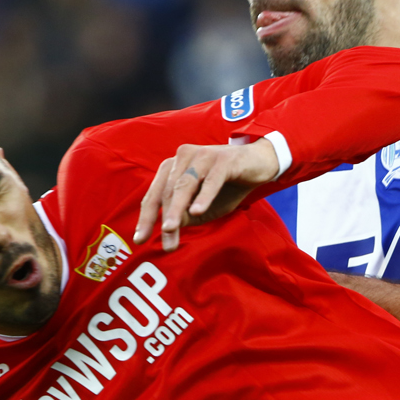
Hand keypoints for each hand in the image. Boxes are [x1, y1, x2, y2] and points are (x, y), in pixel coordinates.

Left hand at [134, 139, 278, 250]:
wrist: (260, 164)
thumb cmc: (227, 186)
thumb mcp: (202, 206)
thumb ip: (184, 215)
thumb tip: (167, 228)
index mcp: (173, 167)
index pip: (155, 194)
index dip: (146, 217)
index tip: (139, 239)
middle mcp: (183, 157)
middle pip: (167, 191)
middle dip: (164, 218)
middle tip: (165, 243)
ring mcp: (202, 155)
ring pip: (185, 185)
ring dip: (177, 209)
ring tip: (170, 229)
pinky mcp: (223, 159)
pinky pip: (211, 180)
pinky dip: (203, 196)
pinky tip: (197, 211)